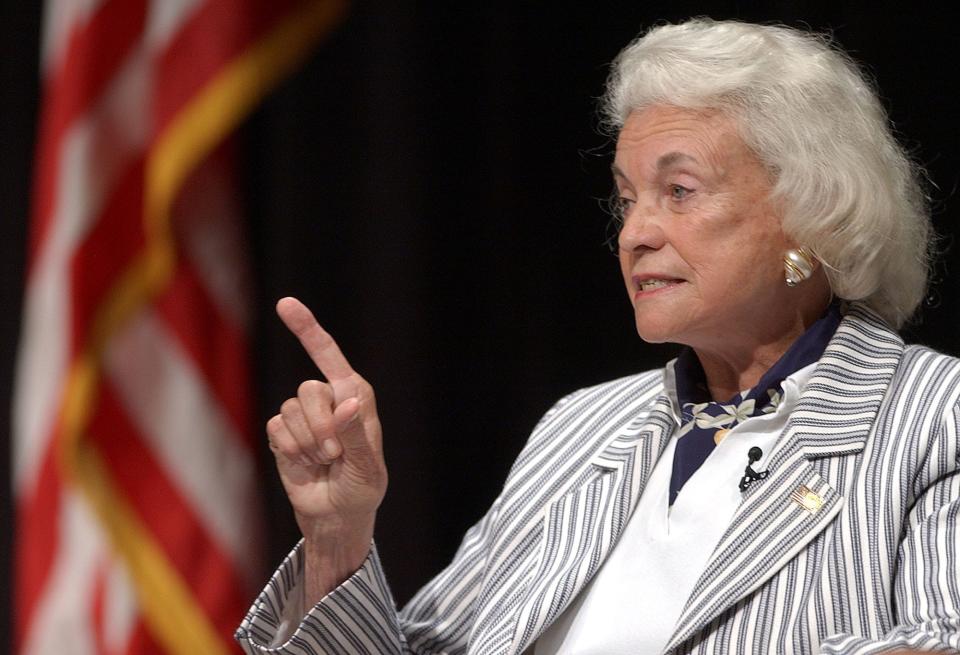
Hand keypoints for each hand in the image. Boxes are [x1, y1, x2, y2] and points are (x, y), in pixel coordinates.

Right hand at [267, 297, 386, 599]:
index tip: (285, 304)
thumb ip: (355, 434)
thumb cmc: (361, 489)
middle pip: (308, 390)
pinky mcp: (282, 433)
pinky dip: (290, 450)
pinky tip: (305, 464)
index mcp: (355, 394)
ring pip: (290, 410)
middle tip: (336, 456)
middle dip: (321, 427)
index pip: (327, 354)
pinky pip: (276, 428)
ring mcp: (303, 415)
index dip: (306, 328)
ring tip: (324, 462)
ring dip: (308, 444)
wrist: (336, 516)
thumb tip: (346, 402)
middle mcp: (328, 398)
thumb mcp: (366, 467)